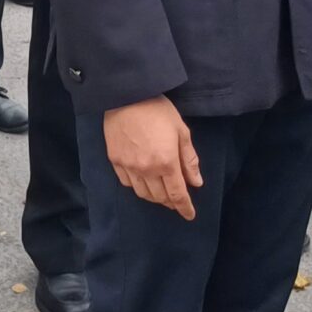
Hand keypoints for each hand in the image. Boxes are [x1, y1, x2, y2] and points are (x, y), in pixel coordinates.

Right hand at [103, 96, 202, 219]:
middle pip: (160, 197)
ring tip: (161, 192)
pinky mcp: (115, 161)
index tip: (189, 215)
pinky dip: (138, 186)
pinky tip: (143, 181)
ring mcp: (129, 167)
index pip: (177, 194)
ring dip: (154, 197)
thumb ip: (189, 159)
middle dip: (170, 202)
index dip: (184, 207)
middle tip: (177, 199)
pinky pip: (127, 183)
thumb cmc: (158, 110)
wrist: (126, 96)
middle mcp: (147, 170)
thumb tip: (196, 182)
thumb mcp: (181, 131)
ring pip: (142, 194)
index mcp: (166, 163)